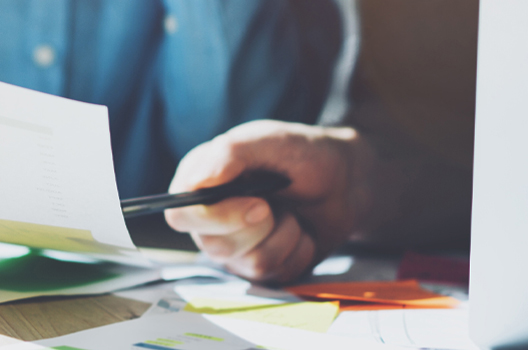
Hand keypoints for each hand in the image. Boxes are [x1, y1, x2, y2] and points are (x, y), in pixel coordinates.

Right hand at [165, 120, 372, 283]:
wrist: (347, 181)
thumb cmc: (303, 154)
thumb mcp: (269, 140)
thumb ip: (230, 153)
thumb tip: (199, 178)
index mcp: (200, 183)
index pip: (181, 215)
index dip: (216, 217)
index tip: (258, 203)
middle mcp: (210, 219)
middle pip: (213, 245)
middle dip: (257, 226)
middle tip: (276, 204)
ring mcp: (235, 247)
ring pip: (249, 261)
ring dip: (284, 234)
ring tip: (291, 212)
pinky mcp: (260, 267)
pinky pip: (275, 272)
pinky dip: (297, 249)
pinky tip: (301, 230)